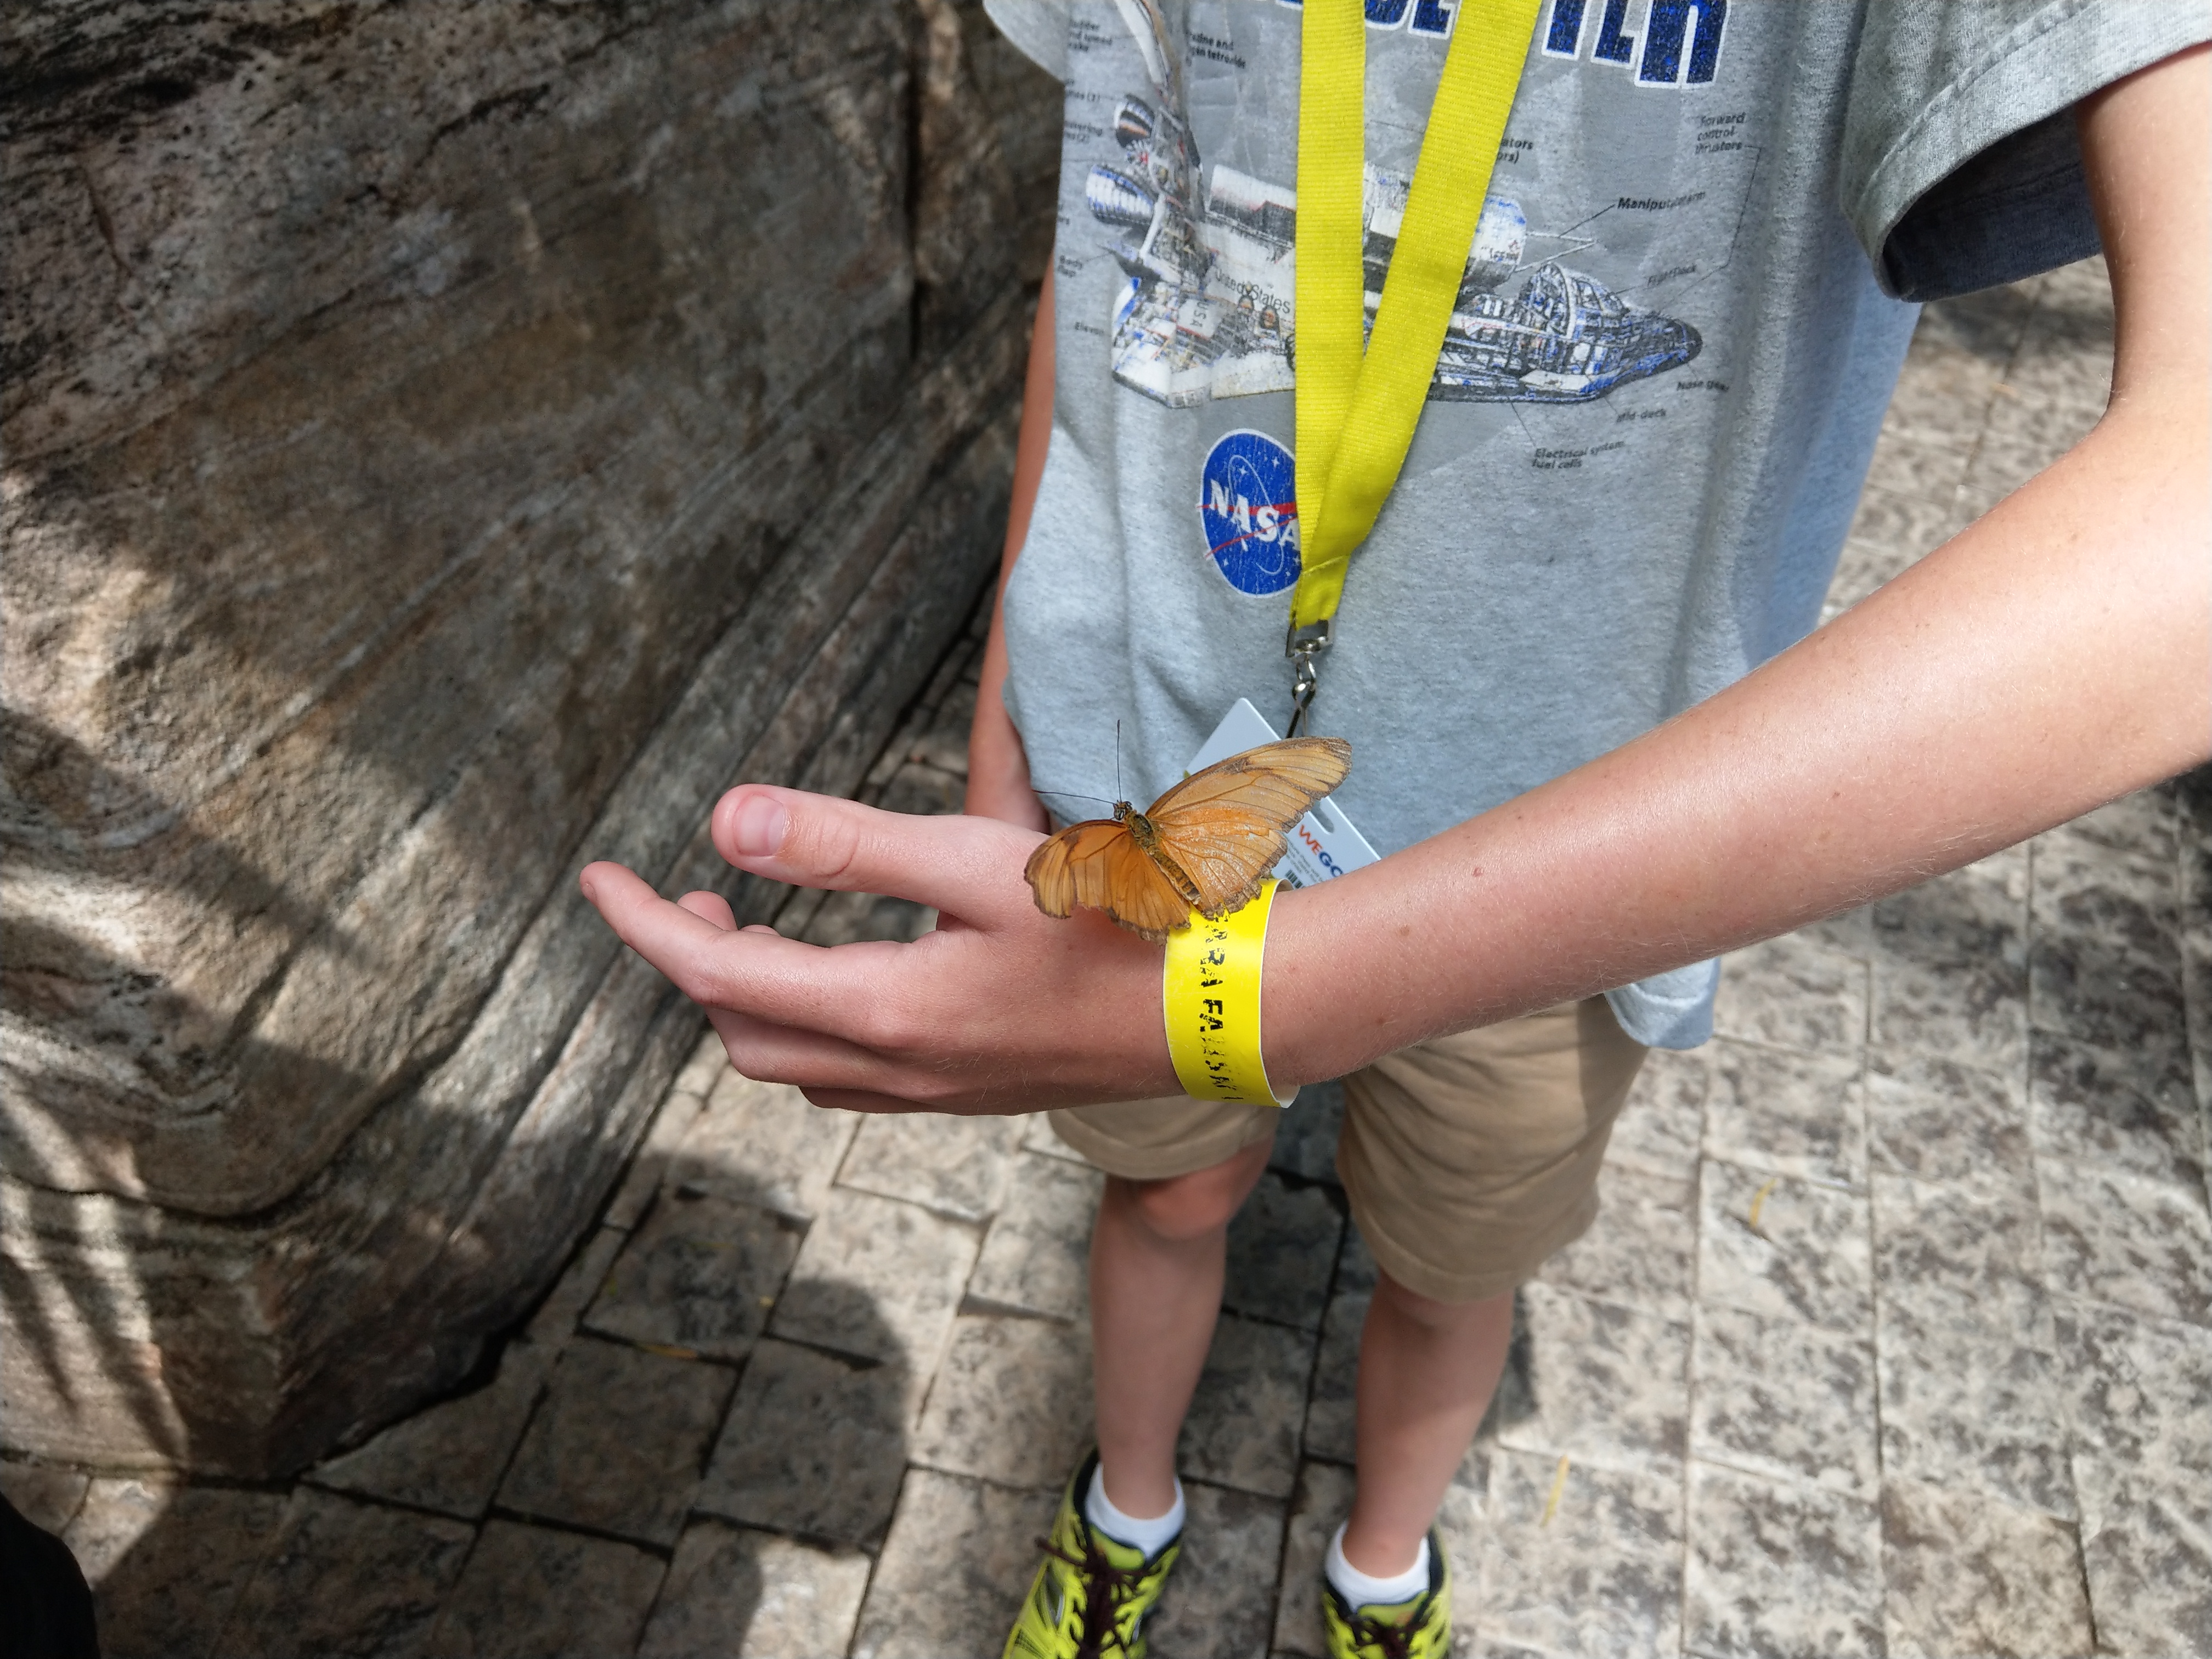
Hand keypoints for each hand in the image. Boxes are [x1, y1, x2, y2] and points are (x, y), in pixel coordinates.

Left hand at [579, 785, 1174, 1112]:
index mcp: (884, 1011)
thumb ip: (845, 843)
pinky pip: (847, 1077)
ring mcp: (934, 1092)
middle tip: (682, 899)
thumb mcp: (973, 858)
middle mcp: (896, 1070)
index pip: (715, 975)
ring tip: (748, 932)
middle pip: (742, 1034)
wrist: (1218, 1009)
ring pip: (794, 1064)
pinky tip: (836, 983)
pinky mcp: (968, 1092)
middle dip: (693, 968)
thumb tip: (723, 823)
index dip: (643, 925)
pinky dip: (805, 1029)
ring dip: (746, 1003)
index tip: (596, 879)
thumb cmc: (1113, 923)